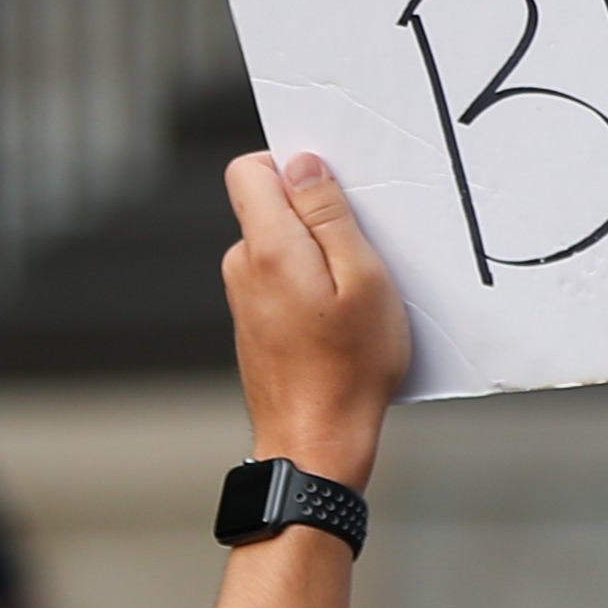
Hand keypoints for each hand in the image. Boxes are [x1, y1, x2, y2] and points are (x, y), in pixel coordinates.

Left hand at [223, 149, 407, 485]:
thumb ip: (329, 215)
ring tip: (353, 293)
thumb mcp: (363, 279)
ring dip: (315, 253)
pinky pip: (278, 277)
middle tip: (360, 250)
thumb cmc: (349, 370)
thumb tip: (303, 164)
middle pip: (267, 205)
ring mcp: (243, 296)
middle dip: (313, 214)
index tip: (333, 190)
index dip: (292, 166)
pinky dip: (308, 283)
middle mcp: (243, 266)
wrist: (316, 443)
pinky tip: (337, 316)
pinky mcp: (253, 320)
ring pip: (277, 243)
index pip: (250, 168)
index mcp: (267, 247)